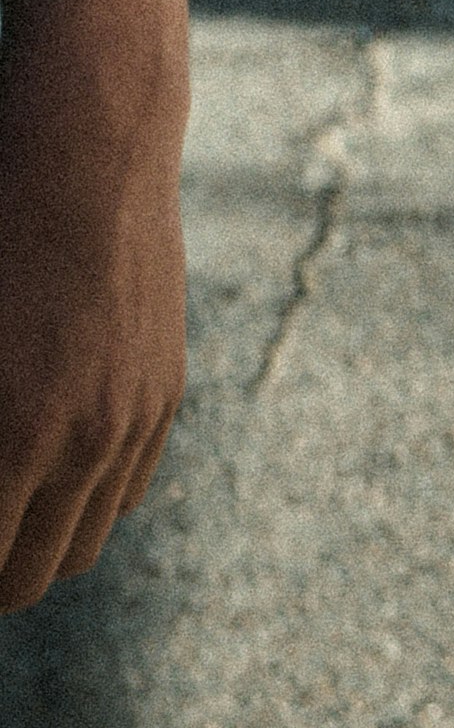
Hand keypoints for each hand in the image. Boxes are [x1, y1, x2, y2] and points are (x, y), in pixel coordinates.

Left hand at [0, 22, 189, 610]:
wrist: (88, 150)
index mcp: (14, 434)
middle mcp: (84, 442)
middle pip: (27, 578)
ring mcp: (133, 419)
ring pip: (81, 545)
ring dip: (30, 548)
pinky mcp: (163, 392)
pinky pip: (124, 491)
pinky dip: (80, 504)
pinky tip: (40, 473)